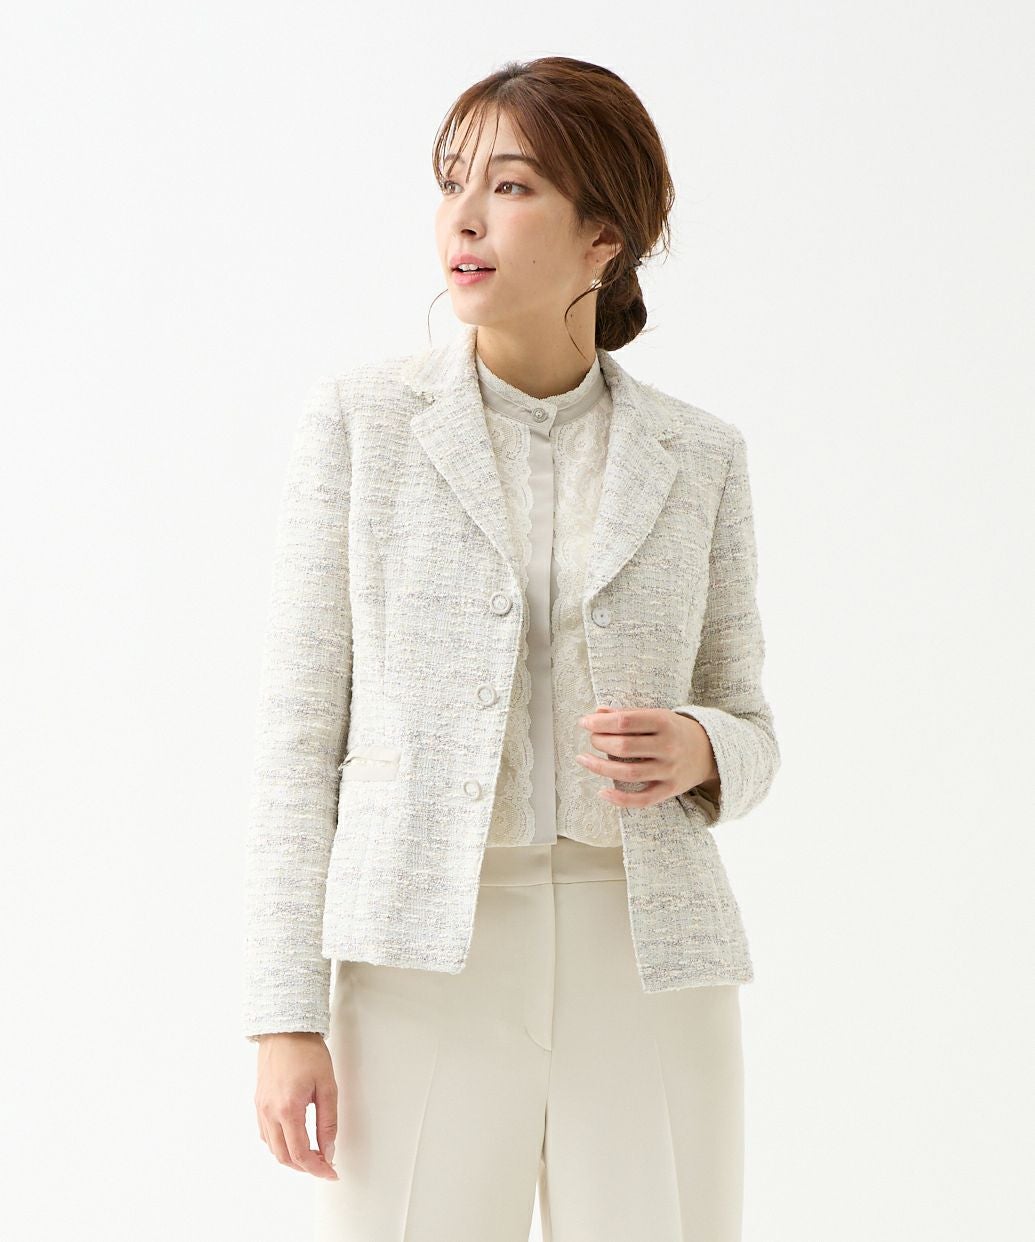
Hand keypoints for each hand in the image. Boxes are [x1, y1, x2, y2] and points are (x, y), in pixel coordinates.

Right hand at [254, 1033, 338, 1179]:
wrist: (285, 1029)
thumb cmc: (307, 1052)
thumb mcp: (327, 1086)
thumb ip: (328, 1122)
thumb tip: (329, 1150)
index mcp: (288, 1109)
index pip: (301, 1154)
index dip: (317, 1168)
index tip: (331, 1172)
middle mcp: (269, 1112)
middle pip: (284, 1156)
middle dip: (305, 1166)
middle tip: (324, 1164)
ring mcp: (261, 1108)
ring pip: (273, 1148)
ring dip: (292, 1157)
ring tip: (313, 1153)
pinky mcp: (258, 1102)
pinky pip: (266, 1134)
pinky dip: (280, 1144)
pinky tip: (294, 1138)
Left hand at [576, 706, 718, 808]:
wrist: (709, 751)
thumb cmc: (674, 730)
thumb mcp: (655, 715)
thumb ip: (627, 714)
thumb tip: (597, 713)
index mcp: (663, 721)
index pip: (625, 721)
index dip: (600, 722)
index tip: (585, 722)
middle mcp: (668, 746)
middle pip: (624, 747)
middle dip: (600, 742)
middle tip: (591, 739)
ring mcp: (669, 770)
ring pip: (628, 773)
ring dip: (600, 767)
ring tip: (584, 759)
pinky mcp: (669, 790)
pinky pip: (642, 799)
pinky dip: (620, 799)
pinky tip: (602, 793)